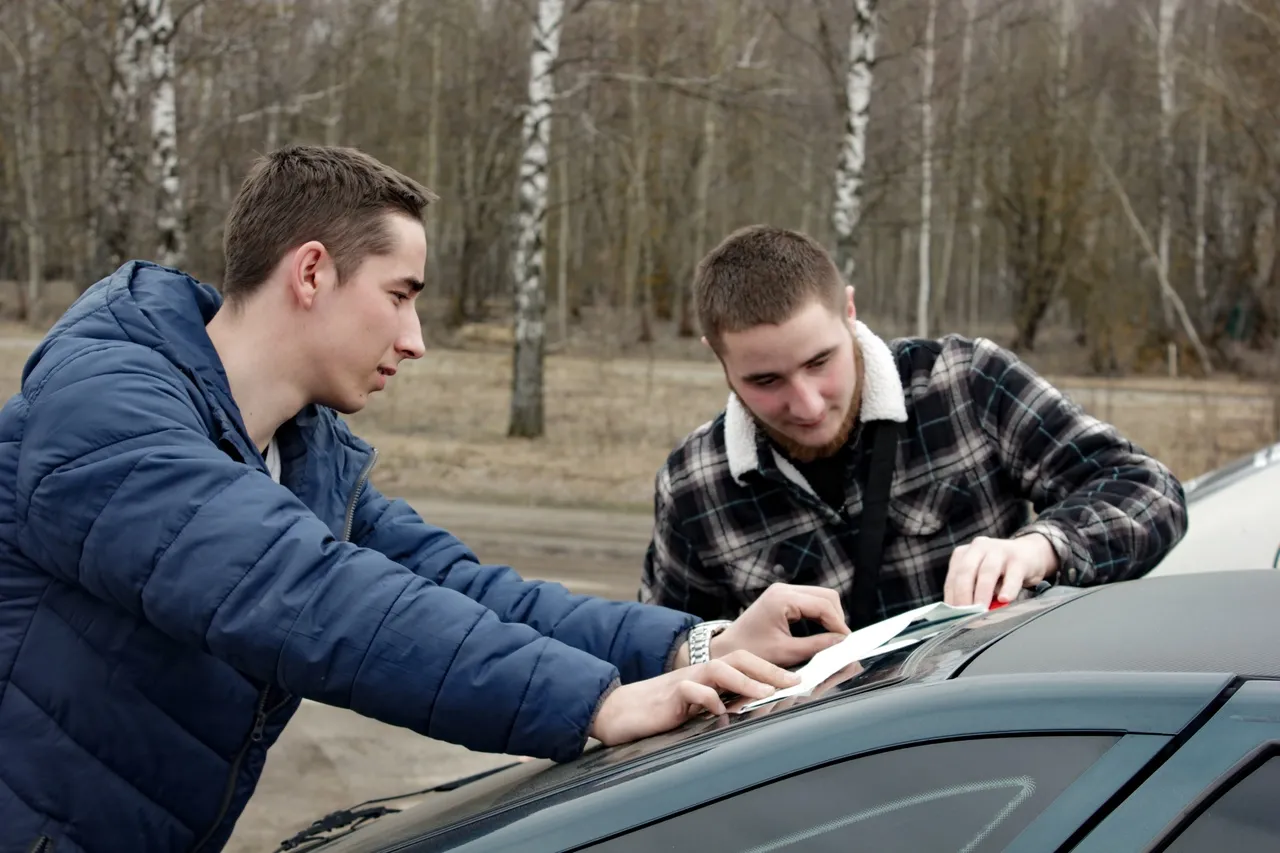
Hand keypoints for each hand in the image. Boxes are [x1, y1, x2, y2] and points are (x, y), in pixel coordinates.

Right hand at [588, 650, 799, 745]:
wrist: (620, 712)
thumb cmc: (659, 712)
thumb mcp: (696, 707)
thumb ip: (720, 704)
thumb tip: (754, 710)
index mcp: (708, 675)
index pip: (744, 662)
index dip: (770, 668)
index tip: (797, 679)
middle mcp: (699, 673)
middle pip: (737, 658)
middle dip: (767, 668)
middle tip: (793, 681)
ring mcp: (684, 682)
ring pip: (718, 670)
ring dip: (744, 679)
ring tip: (765, 691)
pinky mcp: (668, 697)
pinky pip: (690, 692)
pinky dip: (707, 699)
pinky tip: (719, 711)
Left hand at [711, 582, 850, 667]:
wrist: (725, 650)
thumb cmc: (750, 651)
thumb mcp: (786, 652)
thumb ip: (816, 646)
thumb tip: (842, 644)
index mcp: (782, 598)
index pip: (824, 605)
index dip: (840, 624)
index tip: (849, 643)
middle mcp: (783, 589)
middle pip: (826, 596)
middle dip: (837, 618)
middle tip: (842, 642)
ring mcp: (782, 590)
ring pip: (820, 597)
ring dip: (829, 616)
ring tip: (834, 639)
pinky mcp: (782, 597)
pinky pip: (810, 601)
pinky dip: (820, 615)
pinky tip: (822, 632)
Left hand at [944, 533, 1057, 606]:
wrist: (1030, 553)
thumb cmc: (1001, 570)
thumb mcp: (981, 577)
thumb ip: (972, 591)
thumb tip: (964, 614)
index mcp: (964, 553)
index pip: (953, 577)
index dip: (952, 597)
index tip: (954, 616)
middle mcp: (978, 547)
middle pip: (965, 572)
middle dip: (963, 595)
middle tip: (965, 615)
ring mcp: (999, 550)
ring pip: (987, 572)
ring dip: (982, 593)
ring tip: (981, 610)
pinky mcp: (1019, 559)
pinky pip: (1012, 576)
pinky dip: (1008, 589)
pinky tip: (1004, 599)